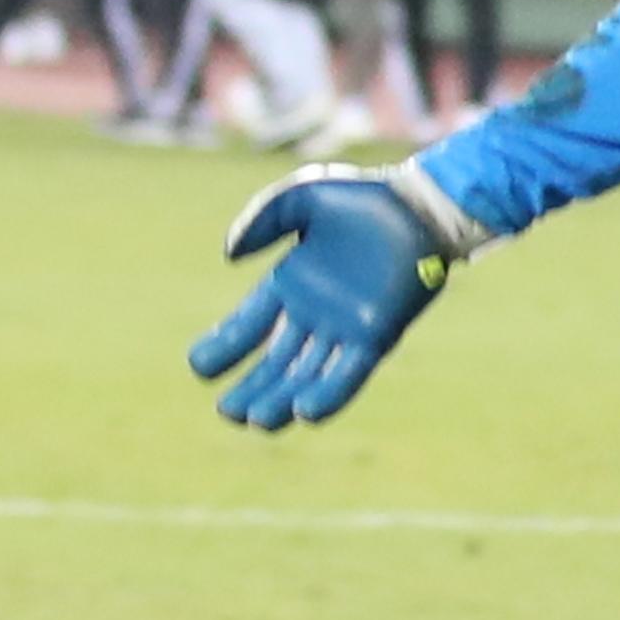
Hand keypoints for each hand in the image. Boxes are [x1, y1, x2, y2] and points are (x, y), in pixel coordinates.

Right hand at [187, 168, 450, 429]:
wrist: (419, 206)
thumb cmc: (361, 198)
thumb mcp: (300, 197)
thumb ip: (260, 219)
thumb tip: (229, 256)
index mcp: (289, 284)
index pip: (247, 325)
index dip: (223, 346)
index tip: (200, 367)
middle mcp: (314, 314)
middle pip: (275, 362)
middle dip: (251, 389)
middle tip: (228, 412)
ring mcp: (345, 328)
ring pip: (307, 375)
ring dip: (283, 400)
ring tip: (257, 422)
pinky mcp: (377, 336)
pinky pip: (348, 372)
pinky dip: (328, 393)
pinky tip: (304, 413)